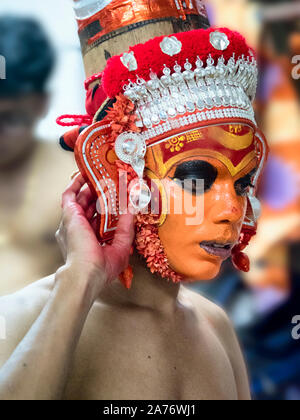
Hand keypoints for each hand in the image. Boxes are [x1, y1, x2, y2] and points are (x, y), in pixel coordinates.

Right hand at [56, 174, 134, 295]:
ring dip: (91, 186)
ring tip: (103, 174)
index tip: (120, 196)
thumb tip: (132, 209)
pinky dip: (77, 184)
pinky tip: (86, 174)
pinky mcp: (69, 215)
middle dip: (102, 193)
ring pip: (81, 198)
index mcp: (92, 238)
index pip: (101, 217)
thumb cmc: (102, 268)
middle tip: (114, 181)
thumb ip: (126, 227)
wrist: (86, 274)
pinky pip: (69, 195)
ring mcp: (73, 221)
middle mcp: (81, 229)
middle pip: (92, 205)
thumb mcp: (121, 246)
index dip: (110, 206)